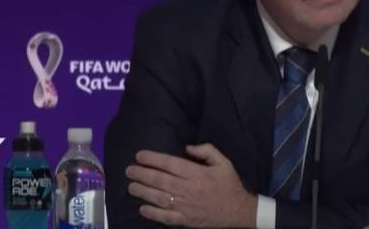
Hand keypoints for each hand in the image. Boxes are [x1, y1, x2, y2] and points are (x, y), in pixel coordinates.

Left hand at [125, 143, 256, 227]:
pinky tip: (142, 208)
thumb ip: (207, 151)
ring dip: (143, 192)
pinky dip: (152, 213)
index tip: (139, 156)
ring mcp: (186, 206)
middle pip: (160, 180)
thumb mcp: (224, 162)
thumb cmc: (230, 185)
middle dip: (142, 174)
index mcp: (197, 174)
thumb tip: (187, 148)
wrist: (239, 211)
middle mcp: (189, 189)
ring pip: (159, 198)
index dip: (153, 159)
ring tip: (131, 186)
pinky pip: (165, 217)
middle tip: (129, 170)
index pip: (170, 164)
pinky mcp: (186, 220)